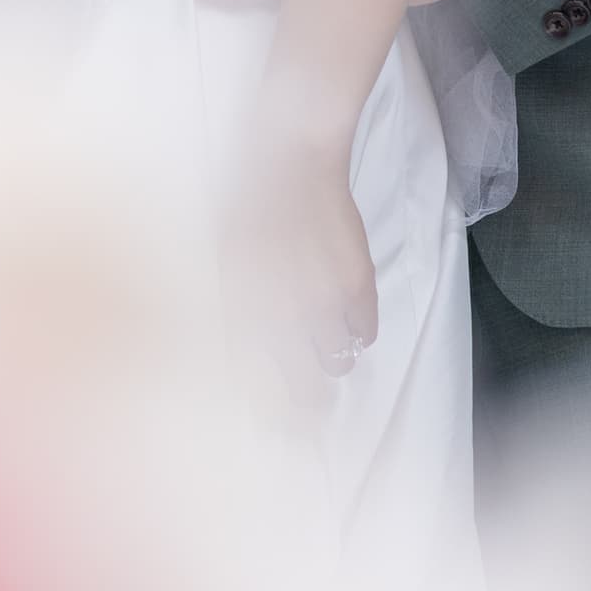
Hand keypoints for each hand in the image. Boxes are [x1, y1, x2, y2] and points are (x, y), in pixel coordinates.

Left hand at [229, 135, 376, 397]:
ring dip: (331, 364)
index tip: (279, 431)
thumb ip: (238, 316)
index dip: (272, 417)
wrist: (289, 159)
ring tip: (326, 350)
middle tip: (311, 414)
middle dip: (306, 411)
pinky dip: (356, 332)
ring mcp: (322, 303)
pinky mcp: (356, 284)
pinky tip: (345, 318)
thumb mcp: (226, 266)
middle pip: (301, 391)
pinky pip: (365, 332)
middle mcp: (281, 318)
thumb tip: (250, 360)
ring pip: (336, 363)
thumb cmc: (246, 206)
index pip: (258, 389)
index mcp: (242, 314)